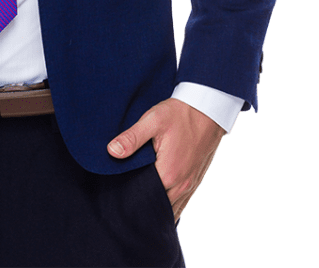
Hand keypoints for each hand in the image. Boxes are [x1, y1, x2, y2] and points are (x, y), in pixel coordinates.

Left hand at [107, 98, 224, 222]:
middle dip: (142, 206)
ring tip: (139, 200)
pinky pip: (182, 203)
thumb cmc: (179, 114)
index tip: (118, 193)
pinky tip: (158, 199)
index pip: (144, 197)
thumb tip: (112, 151)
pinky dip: (169, 205)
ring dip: (156, 207)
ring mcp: (190, 185)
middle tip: (125, 199)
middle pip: (157, 206)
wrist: (207, 109)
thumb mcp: (153, 120)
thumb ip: (132, 138)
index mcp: (168, 174)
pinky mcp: (196, 181)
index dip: (130, 197)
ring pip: (171, 208)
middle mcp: (181, 185)